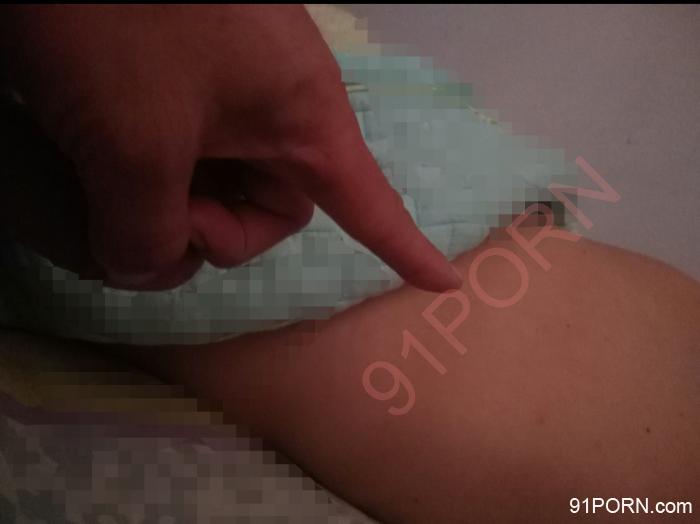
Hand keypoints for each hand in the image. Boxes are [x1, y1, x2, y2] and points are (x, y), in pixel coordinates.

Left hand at [0, 5, 460, 291]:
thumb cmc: (125, 21)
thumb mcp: (134, 143)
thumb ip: (145, 233)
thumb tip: (146, 271)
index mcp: (302, 115)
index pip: (369, 202)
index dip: (405, 249)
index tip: (445, 281)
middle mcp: (279, 101)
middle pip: (272, 204)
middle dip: (216, 229)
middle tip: (154, 215)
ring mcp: (232, 81)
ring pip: (223, 177)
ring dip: (174, 198)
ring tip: (114, 172)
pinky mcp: (187, 69)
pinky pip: (191, 140)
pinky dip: (154, 164)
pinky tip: (109, 152)